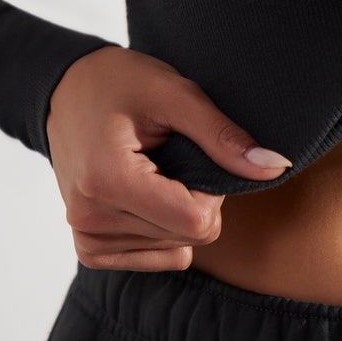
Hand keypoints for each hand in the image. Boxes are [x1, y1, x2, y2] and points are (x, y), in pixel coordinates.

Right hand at [44, 45, 292, 269]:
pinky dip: (161, 229)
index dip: (212, 189)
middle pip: (189, 237)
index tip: (193, 153)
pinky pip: (153, 257)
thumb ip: (223, 136)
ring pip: (175, 248)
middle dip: (195, 198)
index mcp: (108, 181)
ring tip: (150, 169)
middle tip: (170, 156)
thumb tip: (276, 168)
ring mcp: (86, 237)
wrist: (66, 90)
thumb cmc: (122, 83)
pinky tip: (144, 194)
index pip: (197, 222)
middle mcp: (90, 219)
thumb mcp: (176, 94)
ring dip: (176, 212)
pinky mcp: (88, 248)